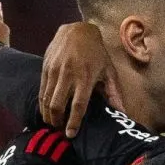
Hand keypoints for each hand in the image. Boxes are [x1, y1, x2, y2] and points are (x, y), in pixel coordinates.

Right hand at [39, 21, 109, 135]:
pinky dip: (42, 103)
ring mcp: (54, 71)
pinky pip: (41, 90)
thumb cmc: (96, 53)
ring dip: (48, 115)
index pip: (78, 106)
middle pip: (58, 105)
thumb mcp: (108, 71)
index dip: (73, 122)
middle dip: (57, 121)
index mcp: (85, 78)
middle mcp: (68, 75)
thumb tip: (123, 113)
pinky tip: (46, 111)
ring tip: (52, 123)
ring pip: (46, 99)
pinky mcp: (45, 67)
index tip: (70, 134)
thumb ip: (114, 93)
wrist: (77, 30)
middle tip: (59, 130)